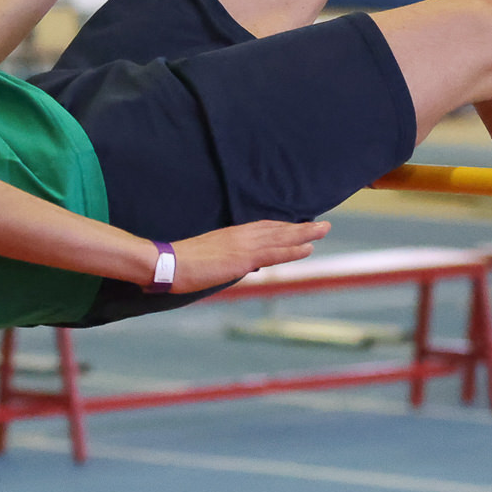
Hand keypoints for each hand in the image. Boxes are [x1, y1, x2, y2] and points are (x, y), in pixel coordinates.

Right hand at [165, 218, 329, 291]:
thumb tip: (235, 267)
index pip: (262, 228)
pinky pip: (274, 253)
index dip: (282, 227)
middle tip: (321, 224)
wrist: (168, 263)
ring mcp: (243, 245)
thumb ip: (222, 260)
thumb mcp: (204, 258)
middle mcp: (240, 235)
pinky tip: (309, 248)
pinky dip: (293, 250)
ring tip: (323, 230)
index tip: (297, 226)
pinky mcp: (243, 257)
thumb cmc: (178, 263)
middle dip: (299, 227)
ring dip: (304, 233)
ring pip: (280, 237)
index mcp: (230, 235)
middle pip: (276, 229)